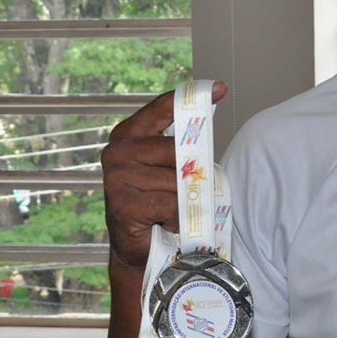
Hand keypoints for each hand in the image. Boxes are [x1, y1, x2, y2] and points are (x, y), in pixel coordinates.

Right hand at [101, 81, 227, 269]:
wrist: (142, 249)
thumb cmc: (160, 203)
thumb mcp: (172, 169)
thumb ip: (182, 147)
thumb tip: (208, 122)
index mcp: (128, 136)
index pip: (162, 108)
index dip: (190, 98)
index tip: (220, 88)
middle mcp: (117, 153)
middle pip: (176, 150)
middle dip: (190, 173)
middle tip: (184, 191)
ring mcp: (116, 179)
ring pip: (176, 181)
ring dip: (184, 201)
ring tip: (172, 211)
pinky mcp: (122, 205)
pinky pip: (170, 204)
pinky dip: (177, 217)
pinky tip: (165, 223)